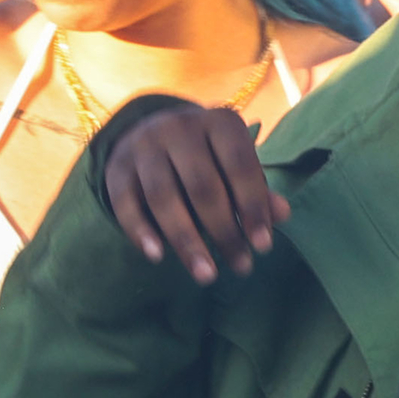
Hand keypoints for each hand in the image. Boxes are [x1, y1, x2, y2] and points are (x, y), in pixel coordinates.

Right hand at [104, 101, 285, 282]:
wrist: (151, 131)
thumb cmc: (209, 157)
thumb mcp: (236, 165)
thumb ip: (257, 189)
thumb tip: (282, 214)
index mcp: (219, 122)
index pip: (239, 165)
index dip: (252, 207)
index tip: (263, 246)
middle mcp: (179, 127)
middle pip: (201, 186)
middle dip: (224, 231)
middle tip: (241, 266)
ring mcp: (144, 146)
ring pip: (163, 198)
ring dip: (186, 241)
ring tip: (207, 275)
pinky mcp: (117, 168)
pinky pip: (125, 203)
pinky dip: (140, 231)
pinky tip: (157, 257)